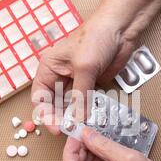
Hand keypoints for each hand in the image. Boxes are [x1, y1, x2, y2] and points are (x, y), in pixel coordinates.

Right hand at [31, 14, 135, 133]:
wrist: (120, 29)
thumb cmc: (96, 37)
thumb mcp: (84, 67)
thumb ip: (80, 94)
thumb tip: (79, 118)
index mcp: (49, 68)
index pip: (40, 96)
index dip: (45, 114)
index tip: (55, 127)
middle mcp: (59, 76)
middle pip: (53, 105)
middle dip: (60, 118)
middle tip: (69, 131)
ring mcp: (75, 81)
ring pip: (69, 106)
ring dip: (74, 117)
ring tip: (80, 128)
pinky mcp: (90, 85)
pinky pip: (85, 103)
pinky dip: (87, 113)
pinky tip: (90, 120)